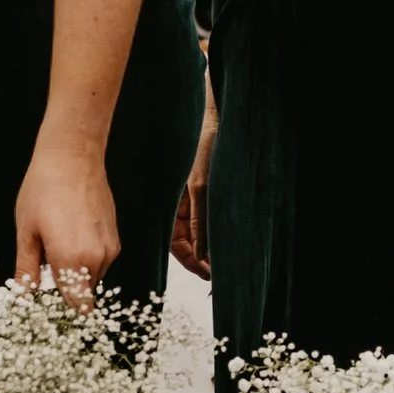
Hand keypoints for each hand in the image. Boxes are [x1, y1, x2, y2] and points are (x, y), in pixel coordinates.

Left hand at [13, 132, 119, 290]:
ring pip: (93, 277)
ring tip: (57, 245)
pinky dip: (86, 258)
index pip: (79, 305)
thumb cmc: (43, 190)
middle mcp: (97, 258)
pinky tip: (70, 235)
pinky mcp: (115, 238)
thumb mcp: (26, 231)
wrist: (72, 158)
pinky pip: (101, 261)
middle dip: (67, 288)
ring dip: (76, 272)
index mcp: (72, 260)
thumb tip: (23, 296)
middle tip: (47, 267)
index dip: (65, 310)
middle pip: (85, 293)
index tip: (51, 305)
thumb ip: (27, 269)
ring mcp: (110, 248)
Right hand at [170, 88, 217, 281]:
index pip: (174, 243)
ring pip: (196, 231)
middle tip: (221, 274)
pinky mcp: (202, 191)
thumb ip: (198, 221)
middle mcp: (175, 204)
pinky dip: (214, 231)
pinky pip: (205, 218)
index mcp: (166, 202)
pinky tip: (227, 239)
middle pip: (185, 240)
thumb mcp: (200, 186)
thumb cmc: (200, 144)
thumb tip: (200, 255)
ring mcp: (189, 199)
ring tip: (227, 261)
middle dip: (200, 258)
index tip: (208, 276)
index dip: (190, 262)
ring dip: (209, 246)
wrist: (214, 116)